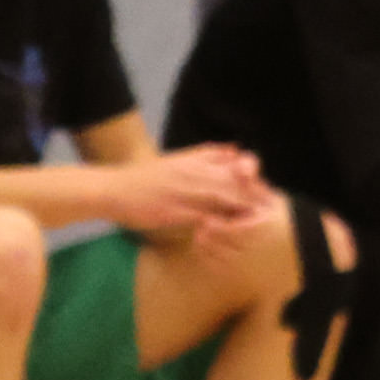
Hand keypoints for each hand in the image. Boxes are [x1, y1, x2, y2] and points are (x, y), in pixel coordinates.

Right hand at [119, 144, 273, 238]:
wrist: (113, 189)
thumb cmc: (146, 178)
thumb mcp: (178, 159)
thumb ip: (207, 155)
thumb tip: (236, 149)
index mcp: (196, 160)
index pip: (238, 164)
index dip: (254, 179)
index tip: (262, 191)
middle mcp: (193, 172)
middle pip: (236, 182)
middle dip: (254, 196)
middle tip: (266, 210)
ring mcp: (184, 192)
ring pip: (224, 198)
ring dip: (241, 209)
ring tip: (253, 220)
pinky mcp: (174, 211)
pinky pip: (204, 218)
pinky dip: (219, 223)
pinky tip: (226, 230)